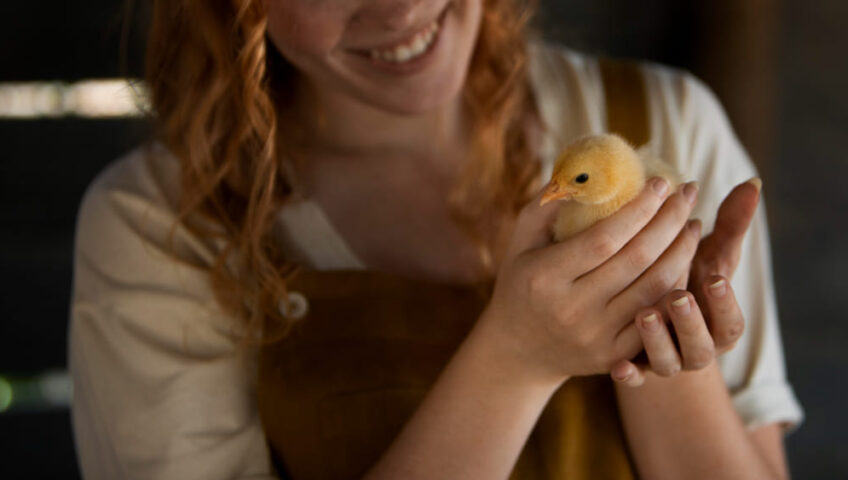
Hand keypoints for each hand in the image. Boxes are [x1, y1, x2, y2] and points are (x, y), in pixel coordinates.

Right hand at [477, 178, 699, 384]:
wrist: (519, 349)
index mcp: (545, 277)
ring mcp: (595, 336)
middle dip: (670, 221)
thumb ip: (548, 204)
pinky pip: (657, 317)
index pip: (604, 238)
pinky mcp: (613, 357)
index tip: (661, 182)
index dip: (639, 209)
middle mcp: (571, 310)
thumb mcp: (520, 240)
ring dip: (682, 250)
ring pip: (654, 288)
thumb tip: (589, 168)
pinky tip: (685, 261)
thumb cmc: (522, 282)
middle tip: (688, 192)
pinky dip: (676, 286)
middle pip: (637, 260)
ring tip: (693, 223)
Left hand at [610, 178, 761, 385]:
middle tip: (677, 296)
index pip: (730, 322)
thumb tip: (752, 183)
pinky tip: (618, 369)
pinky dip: (629, 375)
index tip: (714, 280)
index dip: (724, 304)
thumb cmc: (687, 276)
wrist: (655, 316)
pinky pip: (634, 376)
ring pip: (667, 361)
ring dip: (657, 340)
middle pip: (700, 345)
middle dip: (690, 321)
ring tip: (646, 315)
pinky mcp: (636, 367)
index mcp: (718, 324)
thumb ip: (730, 225)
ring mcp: (666, 361)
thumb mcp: (709, 254)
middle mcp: (696, 348)